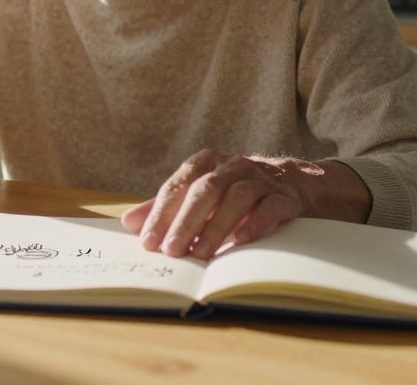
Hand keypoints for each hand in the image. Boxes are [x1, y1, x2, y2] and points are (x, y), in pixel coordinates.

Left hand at [121, 150, 368, 259]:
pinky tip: (241, 242)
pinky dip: (255, 225)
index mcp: (206, 163)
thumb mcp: (197, 196)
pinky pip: (269, 208)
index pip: (178, 186)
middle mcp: (232, 165)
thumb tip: (128, 222)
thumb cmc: (231, 193)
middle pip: (206, 190)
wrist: (288, 184)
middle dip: (186, 222)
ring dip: (217, 227)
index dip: (161, 214)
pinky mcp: (284, 197)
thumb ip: (164, 208)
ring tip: (202, 254)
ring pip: (236, 198)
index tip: (148, 241)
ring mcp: (260, 179)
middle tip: (172, 251)